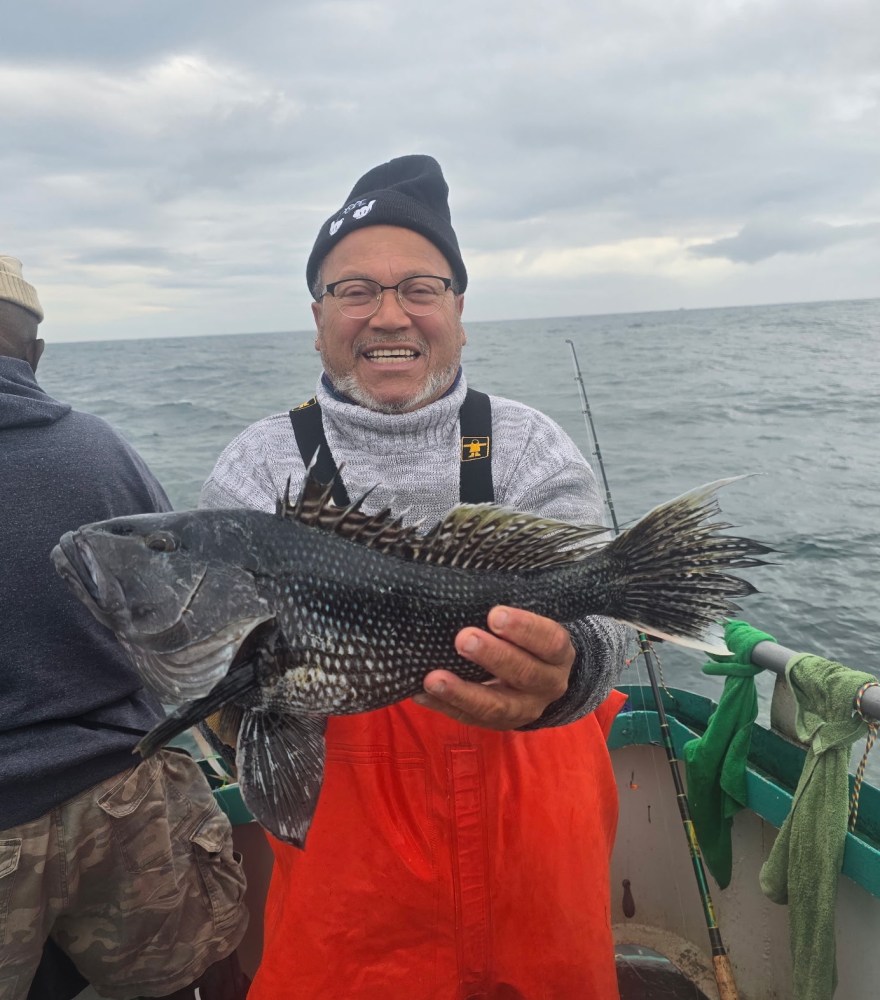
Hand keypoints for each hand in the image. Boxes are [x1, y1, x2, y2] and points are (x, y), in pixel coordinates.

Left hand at [412, 606, 573, 729]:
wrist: (541, 679)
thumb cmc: (526, 640)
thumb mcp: (530, 626)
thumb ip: (508, 616)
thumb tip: (468, 591)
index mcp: (558, 655)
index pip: (550, 641)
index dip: (524, 628)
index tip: (495, 614)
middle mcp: (548, 685)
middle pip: (524, 674)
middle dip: (492, 656)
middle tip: (463, 639)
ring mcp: (524, 709)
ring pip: (496, 706)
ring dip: (462, 692)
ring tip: (433, 678)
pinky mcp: (499, 724)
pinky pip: (470, 719)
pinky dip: (444, 706)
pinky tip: (421, 693)